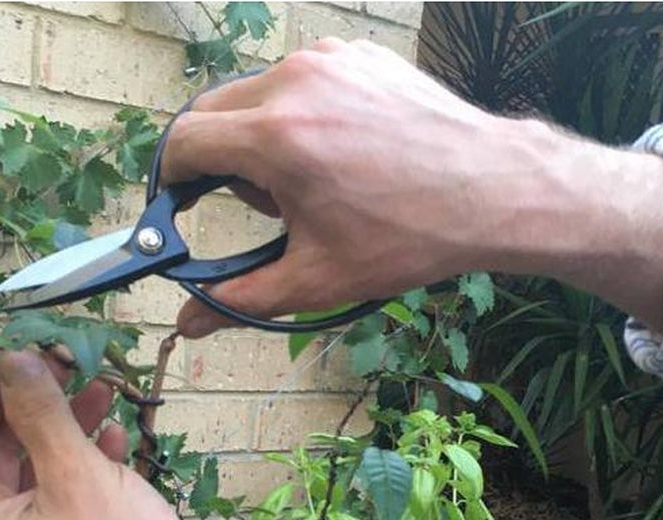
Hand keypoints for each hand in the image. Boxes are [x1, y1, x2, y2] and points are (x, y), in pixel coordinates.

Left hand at [0, 352, 249, 519]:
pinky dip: (82, 460)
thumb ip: (38, 411)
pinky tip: (113, 437)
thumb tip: (11, 358)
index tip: (16, 348)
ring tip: (102, 389)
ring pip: (34, 467)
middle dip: (33, 404)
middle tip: (65, 362)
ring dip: (65, 426)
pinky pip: (60, 492)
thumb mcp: (75, 472)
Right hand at [163, 38, 662, 336]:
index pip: (183, 142)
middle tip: (260, 205)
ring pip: (256, 94)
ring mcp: (329, 60)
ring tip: (309, 183)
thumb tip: (190, 321)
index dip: (172, 180)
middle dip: (217, 160)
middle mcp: (294, 81)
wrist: (491, 190)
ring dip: (259, 137)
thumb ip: (240, 298)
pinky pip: (300, 79)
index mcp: (275, 136)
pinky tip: (337, 154)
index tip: (183, 206)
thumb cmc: (407, 236)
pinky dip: (298, 114)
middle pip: (212, 112)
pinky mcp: (357, 54)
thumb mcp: (316, 279)